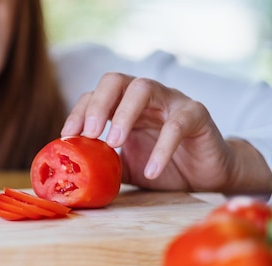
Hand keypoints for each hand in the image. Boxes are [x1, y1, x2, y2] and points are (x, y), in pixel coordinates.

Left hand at [60, 72, 271, 194]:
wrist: (204, 176)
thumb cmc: (160, 167)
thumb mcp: (122, 168)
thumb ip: (99, 165)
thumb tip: (69, 175)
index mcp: (123, 106)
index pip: (94, 95)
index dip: (78, 112)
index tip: (67, 135)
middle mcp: (145, 97)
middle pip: (116, 81)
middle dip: (97, 105)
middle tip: (89, 133)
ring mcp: (171, 101)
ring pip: (144, 88)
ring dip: (124, 114)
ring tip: (113, 143)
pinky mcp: (196, 115)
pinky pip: (177, 123)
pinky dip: (162, 148)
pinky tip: (151, 170)